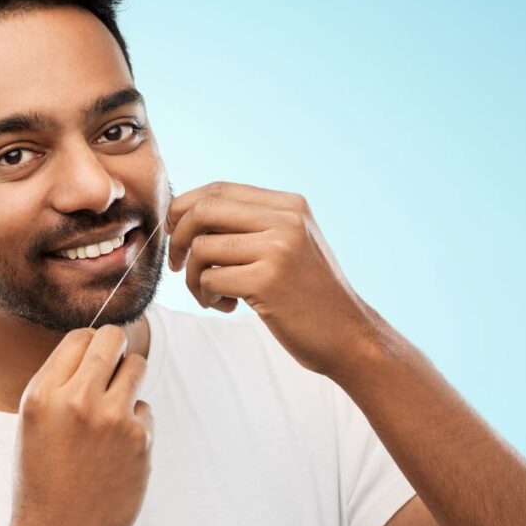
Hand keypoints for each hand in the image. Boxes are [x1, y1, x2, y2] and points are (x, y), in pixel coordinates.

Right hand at [0, 325, 153, 525]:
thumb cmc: (42, 476)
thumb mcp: (34, 421)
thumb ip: (59, 383)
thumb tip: (95, 345)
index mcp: (43, 394)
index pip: (79, 336)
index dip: (90, 343)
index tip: (94, 356)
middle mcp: (76, 400)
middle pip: (113, 338)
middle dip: (116, 347)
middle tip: (114, 365)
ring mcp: (111, 419)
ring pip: (137, 366)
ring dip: (129, 380)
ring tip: (113, 409)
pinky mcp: (140, 440)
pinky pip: (145, 410)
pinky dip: (135, 423)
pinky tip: (116, 449)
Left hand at [165, 181, 381, 376]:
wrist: (348, 336)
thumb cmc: (307, 294)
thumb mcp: (288, 244)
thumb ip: (250, 223)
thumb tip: (186, 212)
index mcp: (289, 204)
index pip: (217, 189)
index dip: (184, 209)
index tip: (176, 235)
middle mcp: (286, 219)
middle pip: (202, 210)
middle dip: (177, 238)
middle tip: (177, 264)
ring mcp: (278, 249)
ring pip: (201, 248)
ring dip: (192, 277)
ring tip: (210, 294)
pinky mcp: (268, 281)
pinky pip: (209, 279)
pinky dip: (206, 295)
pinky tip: (226, 306)